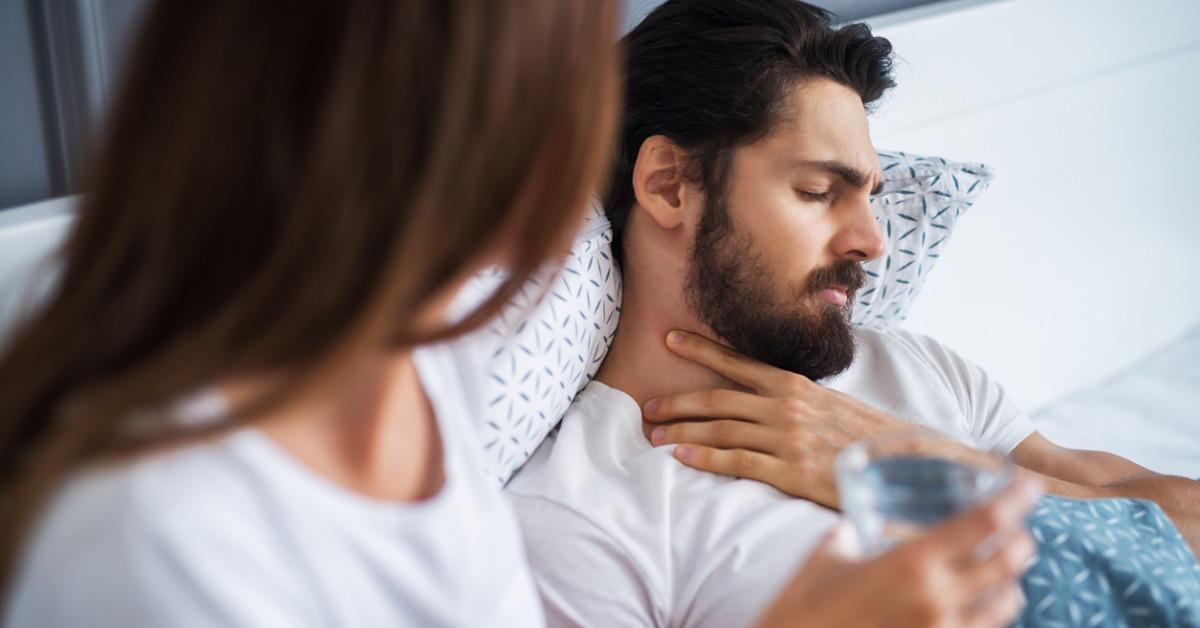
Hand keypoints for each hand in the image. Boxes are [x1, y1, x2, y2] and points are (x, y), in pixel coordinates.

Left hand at [643, 329, 908, 507]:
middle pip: (717, 399)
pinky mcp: (790, 471)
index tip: (669, 338)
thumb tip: (763, 396)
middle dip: (677, 401)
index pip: (737, 362)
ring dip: (682, 431)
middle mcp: (785, 406)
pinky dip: (704, 457)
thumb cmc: (864, 436)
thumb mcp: (829, 404)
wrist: (905, 463)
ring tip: (653, 436)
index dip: (700, 349)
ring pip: (720, 429)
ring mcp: (787, 438)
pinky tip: (680, 456)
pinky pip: (737, 462)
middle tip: (647, 406)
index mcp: (794, 386)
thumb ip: (794, 398)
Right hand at [756, 476, 1042, 627]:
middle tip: (1017, 528)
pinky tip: (977, 606)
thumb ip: (850, 536)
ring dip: (1010, 582)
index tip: (1031, 486)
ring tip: (1001, 571)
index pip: (983, 523)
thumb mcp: (825, 557)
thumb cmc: (803, 607)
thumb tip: (855, 527)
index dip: (1016, 500)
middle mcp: (938, 599)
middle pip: (1009, 562)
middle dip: (1021, 541)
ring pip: (1007, 604)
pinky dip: (989, 614)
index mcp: (911, 563)